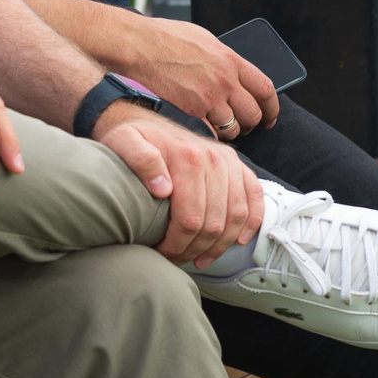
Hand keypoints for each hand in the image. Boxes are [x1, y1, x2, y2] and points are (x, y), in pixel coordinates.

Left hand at [94, 103, 263, 266]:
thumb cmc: (130, 137)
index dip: (177, 245)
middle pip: (213, 223)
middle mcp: (215, 159)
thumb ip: (140, 160)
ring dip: (220, 245)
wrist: (143, 118)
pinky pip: (254, 196)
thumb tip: (164, 189)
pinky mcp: (237, 165)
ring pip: (236, 216)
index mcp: (189, 159)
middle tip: (176, 259)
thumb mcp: (123, 142)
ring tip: (200, 259)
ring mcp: (229, 162)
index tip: (162, 254)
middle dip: (195, 250)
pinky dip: (251, 222)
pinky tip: (238, 241)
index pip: (190, 219)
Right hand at [103, 11, 278, 139]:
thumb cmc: (166, 38)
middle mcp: (226, 78)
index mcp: (231, 58)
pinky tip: (206, 133)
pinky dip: (213, 135)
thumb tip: (231, 70)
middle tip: (245, 127)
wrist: (140, 46)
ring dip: (232, 132)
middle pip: (253, 112)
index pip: (265, 88)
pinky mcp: (194, 109)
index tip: (269, 116)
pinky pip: (213, 131)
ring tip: (223, 131)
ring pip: (235, 127)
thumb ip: (222, 57)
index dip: (271, 107)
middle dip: (252, 124)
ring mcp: (211, 95)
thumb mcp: (204, 39)